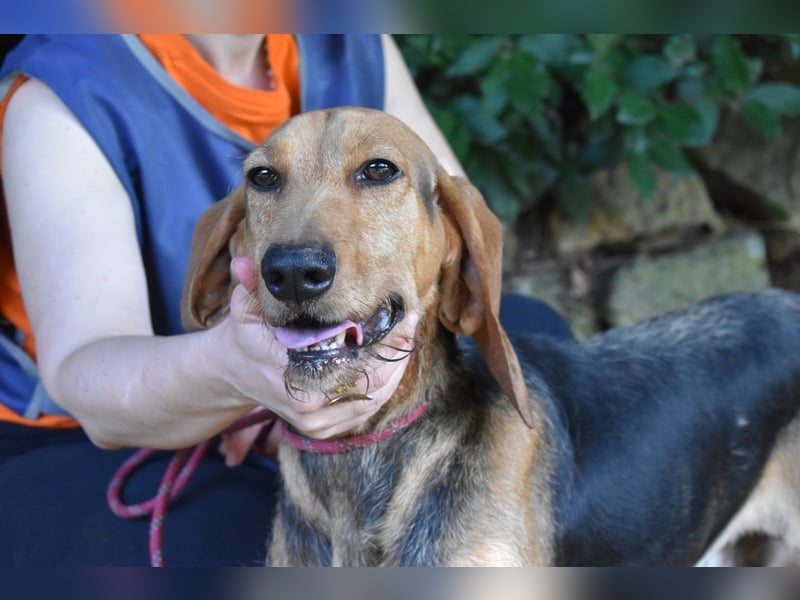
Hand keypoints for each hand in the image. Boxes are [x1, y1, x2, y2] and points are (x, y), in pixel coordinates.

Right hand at [216, 257, 416, 459]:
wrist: (236, 372)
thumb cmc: (247, 335)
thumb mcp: (245, 308)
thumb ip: (250, 286)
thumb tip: (242, 265)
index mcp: (288, 375)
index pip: (346, 358)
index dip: (377, 336)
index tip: (397, 313)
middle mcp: (304, 405)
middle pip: (368, 379)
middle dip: (393, 349)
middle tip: (410, 320)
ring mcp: (314, 422)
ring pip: (373, 396)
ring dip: (395, 366)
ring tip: (408, 334)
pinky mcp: (323, 430)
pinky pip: (367, 409)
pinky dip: (386, 385)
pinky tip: (395, 358)